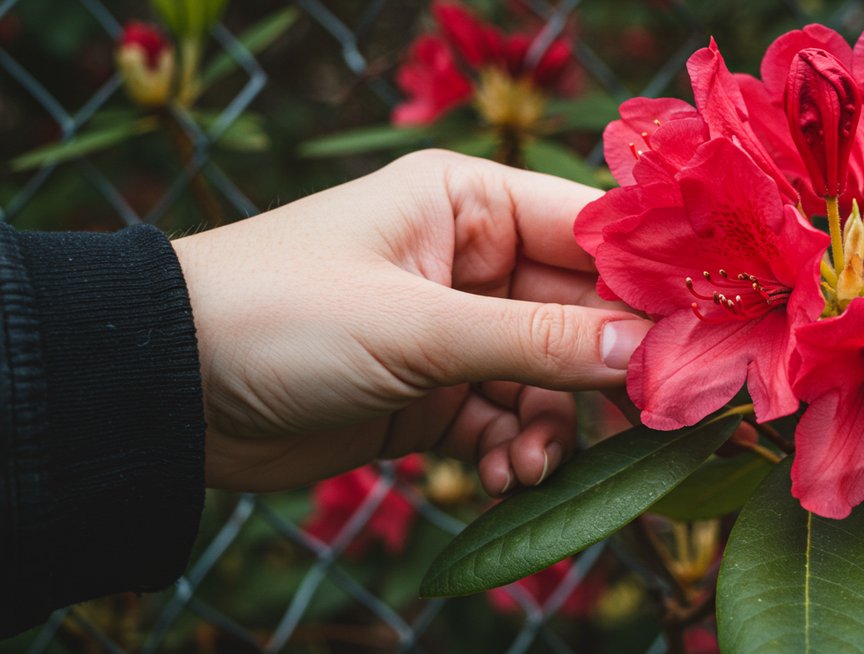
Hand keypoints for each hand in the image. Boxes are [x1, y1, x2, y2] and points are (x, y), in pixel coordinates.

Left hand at [172, 150, 650, 493]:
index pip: (590, 232)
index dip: (645, 287)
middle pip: (580, 311)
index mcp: (468, 203)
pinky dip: (513, 449)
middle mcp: (471, 259)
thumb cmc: (279, 316)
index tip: (693, 343)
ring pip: (549, 377)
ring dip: (552, 425)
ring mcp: (454, 328)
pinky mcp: (434, 390)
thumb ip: (537, 342)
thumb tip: (645, 353)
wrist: (166, 391)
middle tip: (645, 423)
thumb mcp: (415, 327)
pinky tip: (498, 474)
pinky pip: (506, 418)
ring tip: (528, 463)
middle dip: (604, 372)